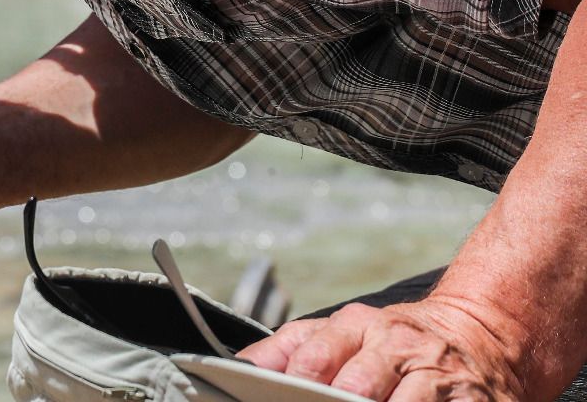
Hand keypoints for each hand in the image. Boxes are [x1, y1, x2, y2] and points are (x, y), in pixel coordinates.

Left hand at [238, 297, 526, 401]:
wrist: (477, 332)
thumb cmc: (393, 340)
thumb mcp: (341, 331)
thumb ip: (290, 346)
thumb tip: (242, 365)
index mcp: (356, 325)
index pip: (311, 358)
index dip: (290, 388)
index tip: (269, 400)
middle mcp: (396, 345)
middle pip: (354, 388)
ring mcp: (436, 374)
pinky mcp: (474, 401)